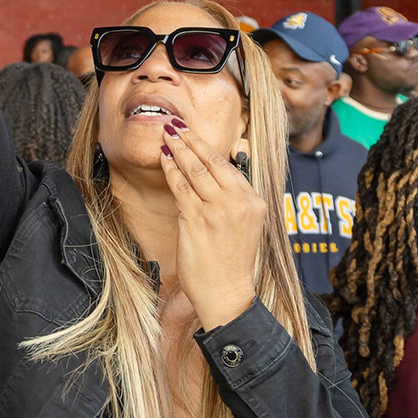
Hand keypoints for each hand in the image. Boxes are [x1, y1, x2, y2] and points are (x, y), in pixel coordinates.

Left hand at [160, 126, 264, 330]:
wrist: (227, 293)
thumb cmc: (232, 262)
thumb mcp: (244, 225)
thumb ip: (234, 200)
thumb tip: (218, 174)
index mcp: (254, 202)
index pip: (229, 167)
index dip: (208, 147)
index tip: (194, 135)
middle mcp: (239, 202)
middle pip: (212, 161)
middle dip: (191, 139)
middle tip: (176, 124)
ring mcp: (218, 210)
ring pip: (195, 169)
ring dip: (178, 147)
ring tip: (167, 133)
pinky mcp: (197, 219)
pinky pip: (180, 185)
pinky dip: (170, 168)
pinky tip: (163, 157)